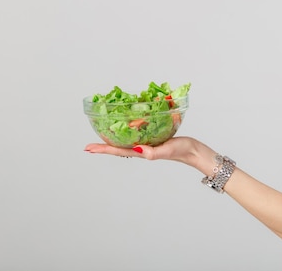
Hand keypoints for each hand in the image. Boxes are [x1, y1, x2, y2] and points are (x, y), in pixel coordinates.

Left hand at [84, 136, 215, 173]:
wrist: (194, 151)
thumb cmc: (181, 150)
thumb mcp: (167, 149)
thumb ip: (153, 152)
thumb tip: (137, 149)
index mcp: (142, 152)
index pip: (118, 150)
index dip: (103, 149)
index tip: (88, 148)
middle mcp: (142, 149)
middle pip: (118, 148)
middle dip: (103, 146)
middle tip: (88, 146)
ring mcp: (147, 145)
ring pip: (125, 143)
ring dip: (113, 141)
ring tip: (102, 137)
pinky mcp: (153, 139)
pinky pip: (136, 136)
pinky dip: (127, 134)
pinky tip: (126, 130)